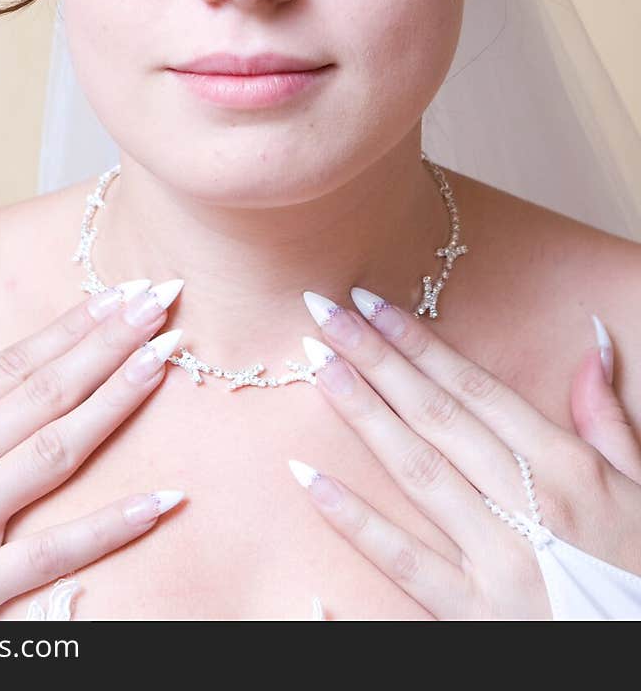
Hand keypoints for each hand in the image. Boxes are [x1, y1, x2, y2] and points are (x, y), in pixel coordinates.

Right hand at [0, 278, 186, 619]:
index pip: (10, 366)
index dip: (68, 327)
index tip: (118, 292)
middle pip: (41, 395)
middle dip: (105, 344)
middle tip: (159, 301)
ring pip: (51, 456)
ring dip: (112, 406)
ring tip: (164, 362)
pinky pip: (51, 556)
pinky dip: (108, 530)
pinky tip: (161, 500)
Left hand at [291, 288, 640, 619]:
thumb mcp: (639, 488)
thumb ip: (606, 417)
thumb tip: (593, 341)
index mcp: (566, 467)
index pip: (476, 389)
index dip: (420, 343)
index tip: (372, 305)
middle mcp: (529, 504)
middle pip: (436, 416)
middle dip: (376, 358)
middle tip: (324, 314)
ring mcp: (500, 560)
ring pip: (417, 470)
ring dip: (363, 413)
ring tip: (318, 367)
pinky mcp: (475, 615)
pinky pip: (404, 561)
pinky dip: (355, 520)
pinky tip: (311, 478)